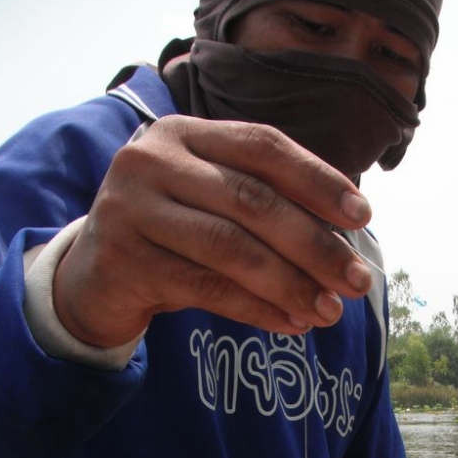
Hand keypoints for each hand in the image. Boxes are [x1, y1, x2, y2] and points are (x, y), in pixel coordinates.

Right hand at [53, 116, 373, 347]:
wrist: (94, 278)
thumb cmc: (173, 238)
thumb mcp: (212, 206)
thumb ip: (265, 206)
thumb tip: (348, 243)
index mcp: (184, 133)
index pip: (263, 146)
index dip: (317, 180)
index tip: (363, 217)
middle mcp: (153, 160)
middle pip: (253, 201)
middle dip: (315, 245)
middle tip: (358, 281)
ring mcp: (132, 208)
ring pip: (231, 247)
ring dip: (291, 284)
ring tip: (330, 311)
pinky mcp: (125, 259)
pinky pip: (207, 288)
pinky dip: (257, 308)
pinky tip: (291, 323)